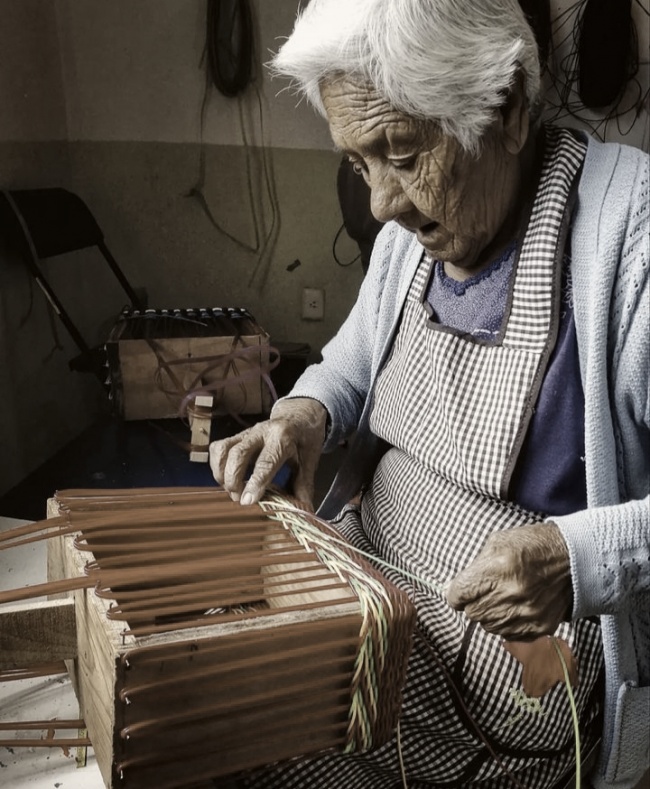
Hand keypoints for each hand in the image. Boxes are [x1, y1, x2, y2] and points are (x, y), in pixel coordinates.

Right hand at [209, 398, 326, 509]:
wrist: (299, 417)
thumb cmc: (305, 441)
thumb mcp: (310, 462)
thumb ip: (304, 486)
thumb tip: (302, 511)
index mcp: (283, 437)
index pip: (265, 462)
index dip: (255, 483)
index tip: (247, 501)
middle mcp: (261, 431)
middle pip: (238, 454)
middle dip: (234, 480)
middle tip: (238, 498)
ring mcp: (246, 432)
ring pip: (224, 449)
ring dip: (222, 473)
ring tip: (232, 490)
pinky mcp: (237, 435)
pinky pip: (219, 448)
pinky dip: (217, 465)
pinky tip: (227, 478)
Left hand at [446, 522, 571, 639]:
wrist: (573, 558)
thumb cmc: (532, 545)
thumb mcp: (496, 543)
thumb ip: (474, 568)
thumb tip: (455, 589)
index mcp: (497, 569)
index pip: (459, 594)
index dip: (455, 593)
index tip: (459, 591)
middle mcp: (511, 594)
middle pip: (472, 612)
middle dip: (473, 601)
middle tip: (486, 590)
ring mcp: (526, 613)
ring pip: (488, 626)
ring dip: (490, 613)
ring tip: (502, 597)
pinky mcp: (539, 626)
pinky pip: (508, 635)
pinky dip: (506, 624)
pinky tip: (514, 607)